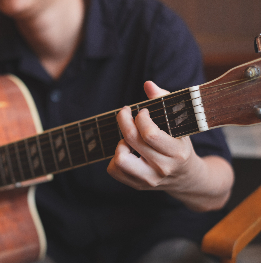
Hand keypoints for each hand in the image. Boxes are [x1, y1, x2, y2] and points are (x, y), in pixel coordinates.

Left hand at [107, 81, 232, 210]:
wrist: (188, 179)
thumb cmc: (181, 146)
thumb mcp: (180, 125)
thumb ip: (165, 101)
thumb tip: (148, 84)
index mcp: (176, 152)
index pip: (149, 134)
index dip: (141, 118)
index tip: (142, 111)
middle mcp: (162, 168)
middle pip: (131, 141)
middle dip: (124, 121)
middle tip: (126, 113)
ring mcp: (149, 180)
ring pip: (120, 159)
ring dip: (120, 144)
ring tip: (129, 140)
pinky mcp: (137, 186)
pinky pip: (114, 170)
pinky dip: (115, 158)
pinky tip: (128, 151)